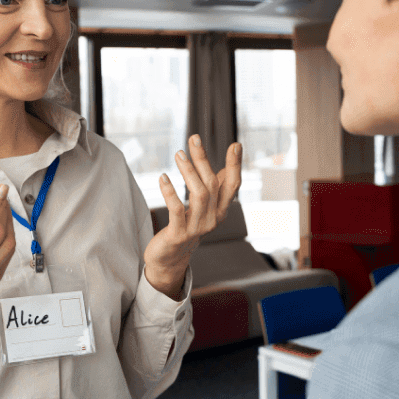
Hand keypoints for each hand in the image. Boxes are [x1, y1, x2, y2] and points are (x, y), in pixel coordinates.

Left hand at [144, 137, 242, 299]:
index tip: (235, 144)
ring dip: (189, 172)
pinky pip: (176, 210)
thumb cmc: (186, 228)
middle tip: (194, 139)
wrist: (170, 259)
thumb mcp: (203, 209)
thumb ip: (213, 190)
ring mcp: (196, 228)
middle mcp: (212, 219)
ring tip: (179, 154)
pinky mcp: (178, 234)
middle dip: (204, 160)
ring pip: (198, 195)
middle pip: (212, 185)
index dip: (235, 166)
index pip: (232, 186)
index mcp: (220, 211)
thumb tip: (224, 167)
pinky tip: (163, 178)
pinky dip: (170, 192)